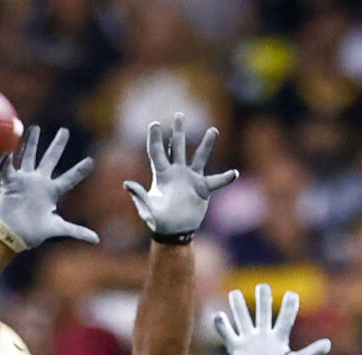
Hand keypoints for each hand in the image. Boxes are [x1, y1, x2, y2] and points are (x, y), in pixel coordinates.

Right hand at [0, 126, 98, 251]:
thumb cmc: (33, 233)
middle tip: (65, 131)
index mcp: (52, 192)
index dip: (80, 170)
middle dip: (58, 145)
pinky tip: (8, 150)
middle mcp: (39, 182)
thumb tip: (96, 240)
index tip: (91, 161)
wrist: (13, 236)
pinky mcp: (10, 182)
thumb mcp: (58, 229)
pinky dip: (7, 159)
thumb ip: (76, 231)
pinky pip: (8, 167)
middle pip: (50, 159)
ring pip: (28, 156)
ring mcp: (24, 180)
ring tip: (34, 127)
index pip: (69, 178)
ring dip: (30, 142)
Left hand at [124, 113, 237, 240]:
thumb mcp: (148, 210)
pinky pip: (216, 181)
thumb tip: (127, 184)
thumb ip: (139, 196)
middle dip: (178, 131)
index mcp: (162, 174)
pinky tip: (234, 173)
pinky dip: (225, 178)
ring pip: (199, 157)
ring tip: (213, 130)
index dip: (155, 138)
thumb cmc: (159, 222)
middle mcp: (177, 172)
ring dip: (206, 144)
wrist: (175, 232)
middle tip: (179, 115)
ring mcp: (191, 178)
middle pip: (177, 147)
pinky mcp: (202, 189)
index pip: (157, 152)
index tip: (155, 123)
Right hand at [213, 284, 330, 354]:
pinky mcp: (237, 351)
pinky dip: (222, 326)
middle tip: (262, 286)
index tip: (292, 294)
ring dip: (238, 307)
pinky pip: (228, 335)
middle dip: (262, 299)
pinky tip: (218, 315)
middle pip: (263, 313)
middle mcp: (264, 338)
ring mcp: (250, 343)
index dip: (289, 307)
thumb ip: (311, 353)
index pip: (286, 319)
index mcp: (280, 340)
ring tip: (234, 292)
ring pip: (243, 320)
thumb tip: (328, 344)